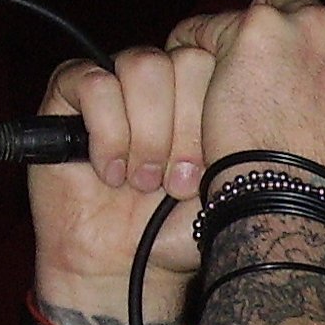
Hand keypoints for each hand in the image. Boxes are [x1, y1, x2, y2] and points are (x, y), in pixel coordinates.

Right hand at [30, 43, 213, 319]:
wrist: (127, 264)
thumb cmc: (181, 225)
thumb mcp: (228, 181)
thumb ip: (237, 130)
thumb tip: (252, 78)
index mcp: (207, 94)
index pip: (221, 63)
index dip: (213, 116)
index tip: (209, 171)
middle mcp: (165, 82)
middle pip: (185, 60)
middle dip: (184, 129)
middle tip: (177, 184)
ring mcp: (119, 82)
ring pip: (143, 65)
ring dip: (147, 133)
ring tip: (142, 181)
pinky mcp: (71, 91)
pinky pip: (94, 83)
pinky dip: (107, 132)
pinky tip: (110, 172)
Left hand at [168, 0, 324, 219]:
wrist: (297, 203)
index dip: (322, 64)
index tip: (299, 83)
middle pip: (312, 17)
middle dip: (285, 44)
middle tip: (257, 76)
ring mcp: (311, 27)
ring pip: (266, 11)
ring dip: (244, 40)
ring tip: (214, 71)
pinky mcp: (258, 29)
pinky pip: (211, 26)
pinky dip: (195, 41)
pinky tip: (182, 61)